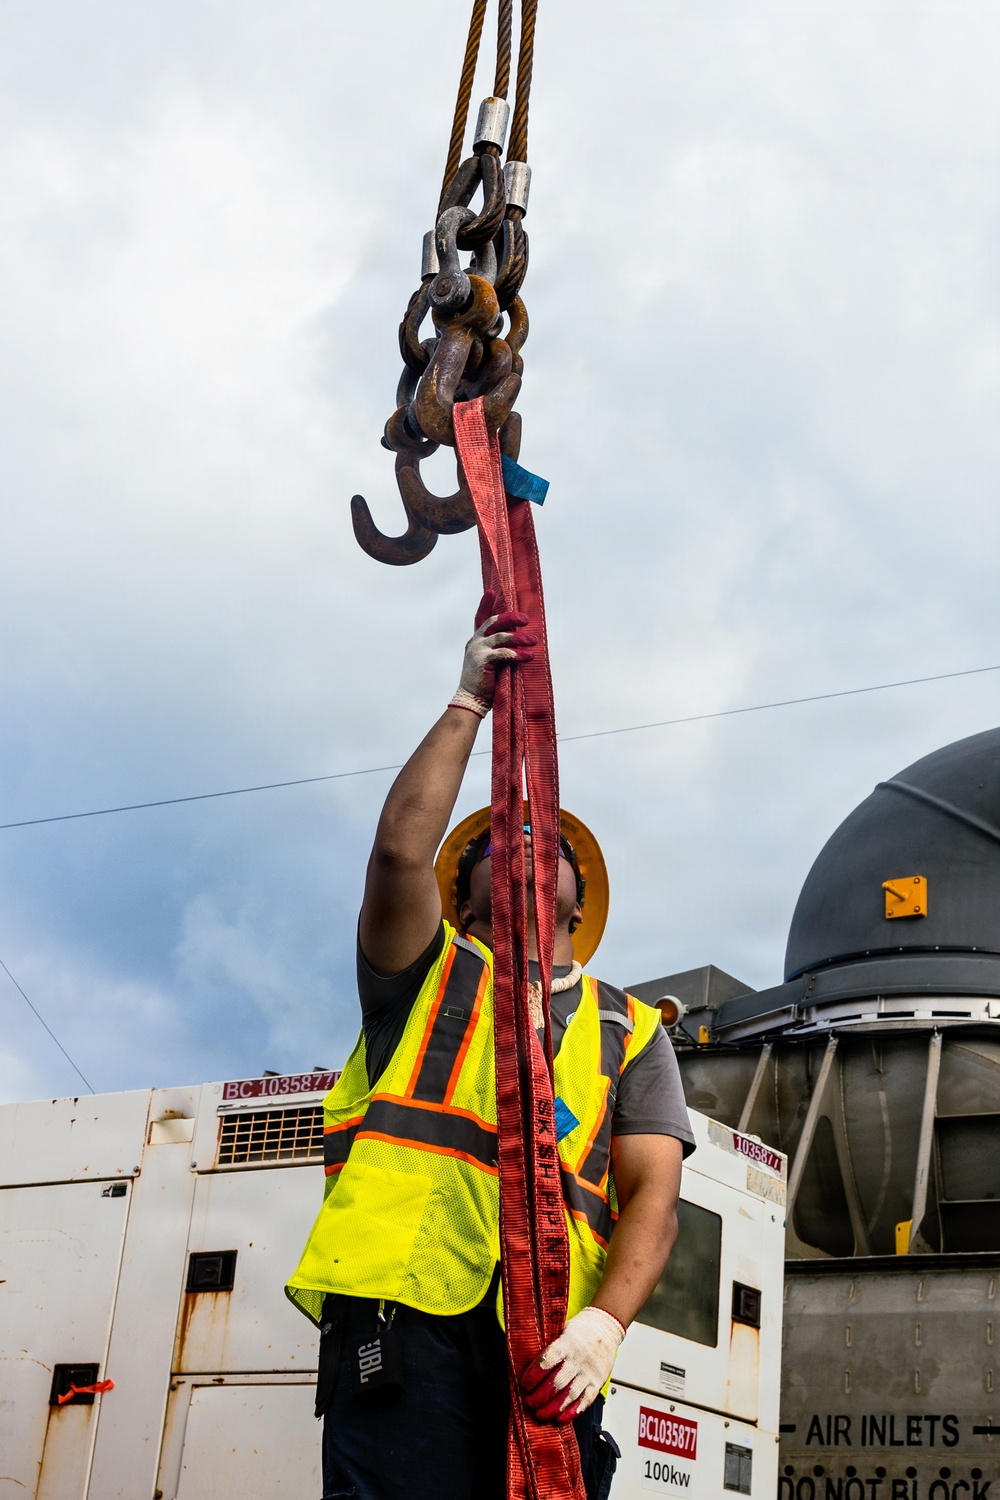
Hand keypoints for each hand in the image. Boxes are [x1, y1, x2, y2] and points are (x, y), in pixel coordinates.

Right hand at [449, 589, 536, 717]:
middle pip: (495, 622)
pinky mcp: (483, 660)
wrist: (471, 699)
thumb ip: (499, 649)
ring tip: (534, 642)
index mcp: (476, 640)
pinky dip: (518, 654)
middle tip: (526, 619)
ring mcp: (478, 650)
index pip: (480, 618)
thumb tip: (518, 639)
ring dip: (520, 638)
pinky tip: (528, 656)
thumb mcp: (490, 661)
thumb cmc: (484, 682)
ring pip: (502, 637)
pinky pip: (504, 653)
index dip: (485, 604)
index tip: (491, 591)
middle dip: (512, 618)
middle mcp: (475, 642)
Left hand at [520, 1305, 625, 1424]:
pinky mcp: (597, 1382)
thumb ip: (549, 1346)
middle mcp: (578, 1358)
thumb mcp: (562, 1329)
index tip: (524, 1384)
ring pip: (570, 1394)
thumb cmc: (580, 1329)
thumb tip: (525, 1360)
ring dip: (554, 1408)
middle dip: (540, 1396)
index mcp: (567, 1343)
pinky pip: (585, 1400)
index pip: (548, 1360)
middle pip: (557, 1381)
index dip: (535, 1374)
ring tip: (540, 1415)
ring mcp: (589, 1372)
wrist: (605, 1326)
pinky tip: (561, 1419)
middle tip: (528, 1403)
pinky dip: (573, 1411)